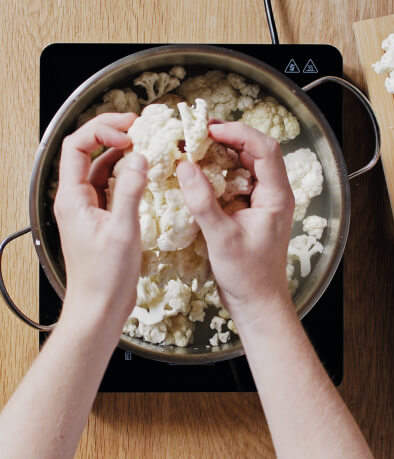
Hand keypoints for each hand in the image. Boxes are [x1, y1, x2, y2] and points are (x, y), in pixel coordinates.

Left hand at [54, 112, 146, 333]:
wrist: (100, 308)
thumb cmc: (106, 275)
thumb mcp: (123, 230)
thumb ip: (131, 191)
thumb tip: (140, 157)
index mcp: (72, 198)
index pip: (77, 147)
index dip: (101, 131)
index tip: (130, 133)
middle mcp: (77, 199)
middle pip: (87, 152)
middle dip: (111, 134)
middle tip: (139, 127)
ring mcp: (89, 208)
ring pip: (101, 169)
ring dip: (121, 153)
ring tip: (145, 144)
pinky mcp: (102, 219)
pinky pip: (112, 187)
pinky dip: (127, 175)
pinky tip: (145, 173)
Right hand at [176, 121, 293, 324]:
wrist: (257, 302)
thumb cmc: (247, 275)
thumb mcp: (221, 238)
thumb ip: (202, 202)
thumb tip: (184, 166)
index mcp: (277, 196)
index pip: (265, 149)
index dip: (239, 133)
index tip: (210, 130)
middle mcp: (274, 194)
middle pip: (256, 152)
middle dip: (229, 137)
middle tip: (198, 131)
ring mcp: (263, 201)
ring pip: (246, 165)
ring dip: (223, 153)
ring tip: (196, 144)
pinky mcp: (251, 210)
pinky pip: (237, 181)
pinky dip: (220, 171)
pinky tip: (200, 170)